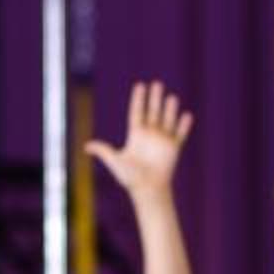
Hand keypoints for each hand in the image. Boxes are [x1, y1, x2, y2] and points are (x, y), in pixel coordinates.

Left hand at [85, 80, 195, 195]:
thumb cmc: (129, 177)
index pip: (137, 112)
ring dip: (170, 109)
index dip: (138, 99)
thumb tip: (86, 146)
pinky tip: (187, 115)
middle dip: (155, 98)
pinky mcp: (174, 148)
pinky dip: (184, 126)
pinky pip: (180, 134)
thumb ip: (103, 151)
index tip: (140, 85)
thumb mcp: (114, 161)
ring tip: (172, 97)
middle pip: (153, 112)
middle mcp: (150, 135)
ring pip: (167, 120)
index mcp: (136, 135)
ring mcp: (162, 141)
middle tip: (157, 83)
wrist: (147, 189)